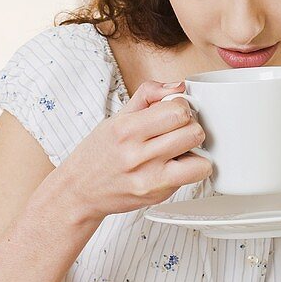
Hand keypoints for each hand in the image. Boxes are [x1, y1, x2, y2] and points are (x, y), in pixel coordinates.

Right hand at [53, 80, 211, 220]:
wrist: (79, 191)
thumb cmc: (98, 154)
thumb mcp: (116, 117)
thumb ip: (148, 95)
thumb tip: (178, 86)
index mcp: (126, 129)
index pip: (177, 110)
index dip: (181, 107)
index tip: (173, 112)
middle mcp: (137, 154)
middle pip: (192, 131)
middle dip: (190, 126)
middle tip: (178, 130)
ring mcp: (149, 178)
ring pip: (201, 157)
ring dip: (195, 149)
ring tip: (179, 148)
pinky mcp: (158, 194)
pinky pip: (195, 176)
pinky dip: (193, 168)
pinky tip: (176, 165)